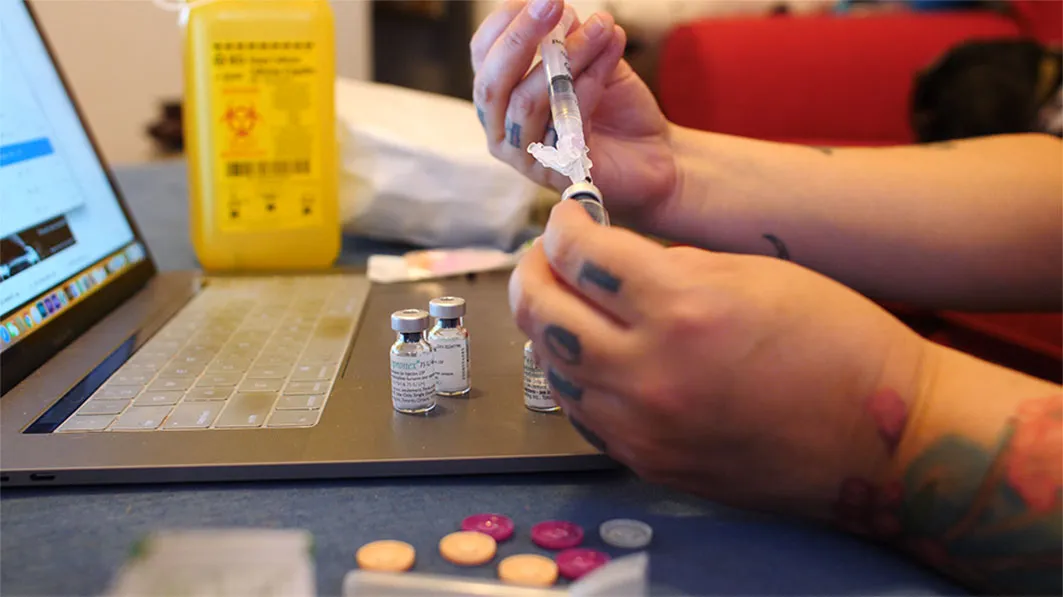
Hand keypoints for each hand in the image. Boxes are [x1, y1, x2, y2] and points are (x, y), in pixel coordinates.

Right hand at [470, 0, 676, 223]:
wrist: (655, 153)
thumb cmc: (616, 107)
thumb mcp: (591, 59)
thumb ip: (571, 38)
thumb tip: (559, 13)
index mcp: (501, 95)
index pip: (484, 55)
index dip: (506, 22)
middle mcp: (502, 128)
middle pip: (491, 84)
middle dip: (521, 38)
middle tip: (554, 4)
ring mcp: (525, 156)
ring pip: (529, 102)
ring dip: (567, 57)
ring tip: (601, 28)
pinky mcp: (555, 173)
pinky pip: (564, 124)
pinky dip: (588, 87)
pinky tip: (609, 62)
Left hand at [509, 201, 930, 517]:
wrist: (881, 437)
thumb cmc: (836, 340)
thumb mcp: (753, 271)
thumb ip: (668, 264)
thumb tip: (609, 260)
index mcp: (681, 307)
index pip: (579, 254)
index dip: (564, 226)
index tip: (569, 218)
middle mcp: (648, 372)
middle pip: (542, 311)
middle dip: (535, 270)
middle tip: (550, 256)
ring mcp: (642, 427)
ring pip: (550, 367)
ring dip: (548, 326)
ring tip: (567, 304)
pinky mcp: (648, 462)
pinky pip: (581, 412)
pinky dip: (574, 376)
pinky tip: (592, 357)